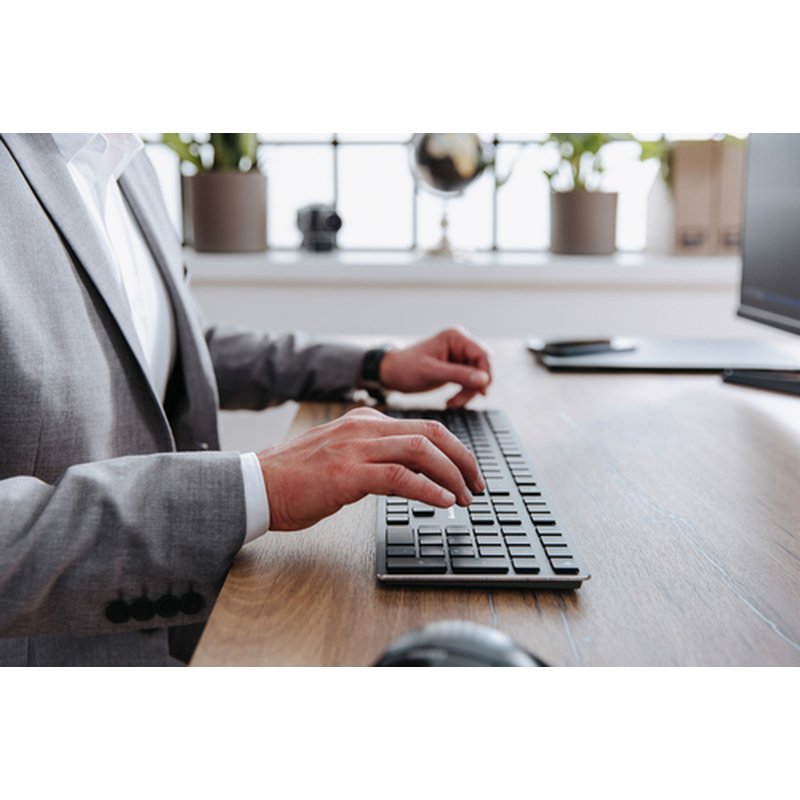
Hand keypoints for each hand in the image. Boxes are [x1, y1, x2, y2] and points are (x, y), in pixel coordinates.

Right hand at [257, 407, 484, 530]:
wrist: (256, 485)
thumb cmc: (295, 478)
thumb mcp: (341, 458)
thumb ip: (373, 459)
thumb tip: (410, 478)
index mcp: (364, 421)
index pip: (423, 427)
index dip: (453, 450)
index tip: (466, 472)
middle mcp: (364, 428)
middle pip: (431, 434)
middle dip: (462, 459)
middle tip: (477, 483)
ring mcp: (356, 448)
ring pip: (421, 451)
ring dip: (452, 475)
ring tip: (465, 496)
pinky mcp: (348, 474)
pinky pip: (400, 478)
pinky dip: (429, 490)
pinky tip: (443, 502)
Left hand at [378, 327, 491, 407]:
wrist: (392, 373)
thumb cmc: (406, 368)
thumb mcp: (432, 372)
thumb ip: (459, 375)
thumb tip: (484, 380)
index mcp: (456, 337)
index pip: (482, 354)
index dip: (485, 374)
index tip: (480, 392)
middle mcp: (460, 344)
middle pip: (482, 367)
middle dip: (474, 386)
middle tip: (458, 402)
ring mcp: (459, 356)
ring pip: (478, 377)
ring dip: (468, 393)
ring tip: (451, 404)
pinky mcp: (457, 368)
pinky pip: (470, 382)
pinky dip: (464, 393)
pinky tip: (451, 401)